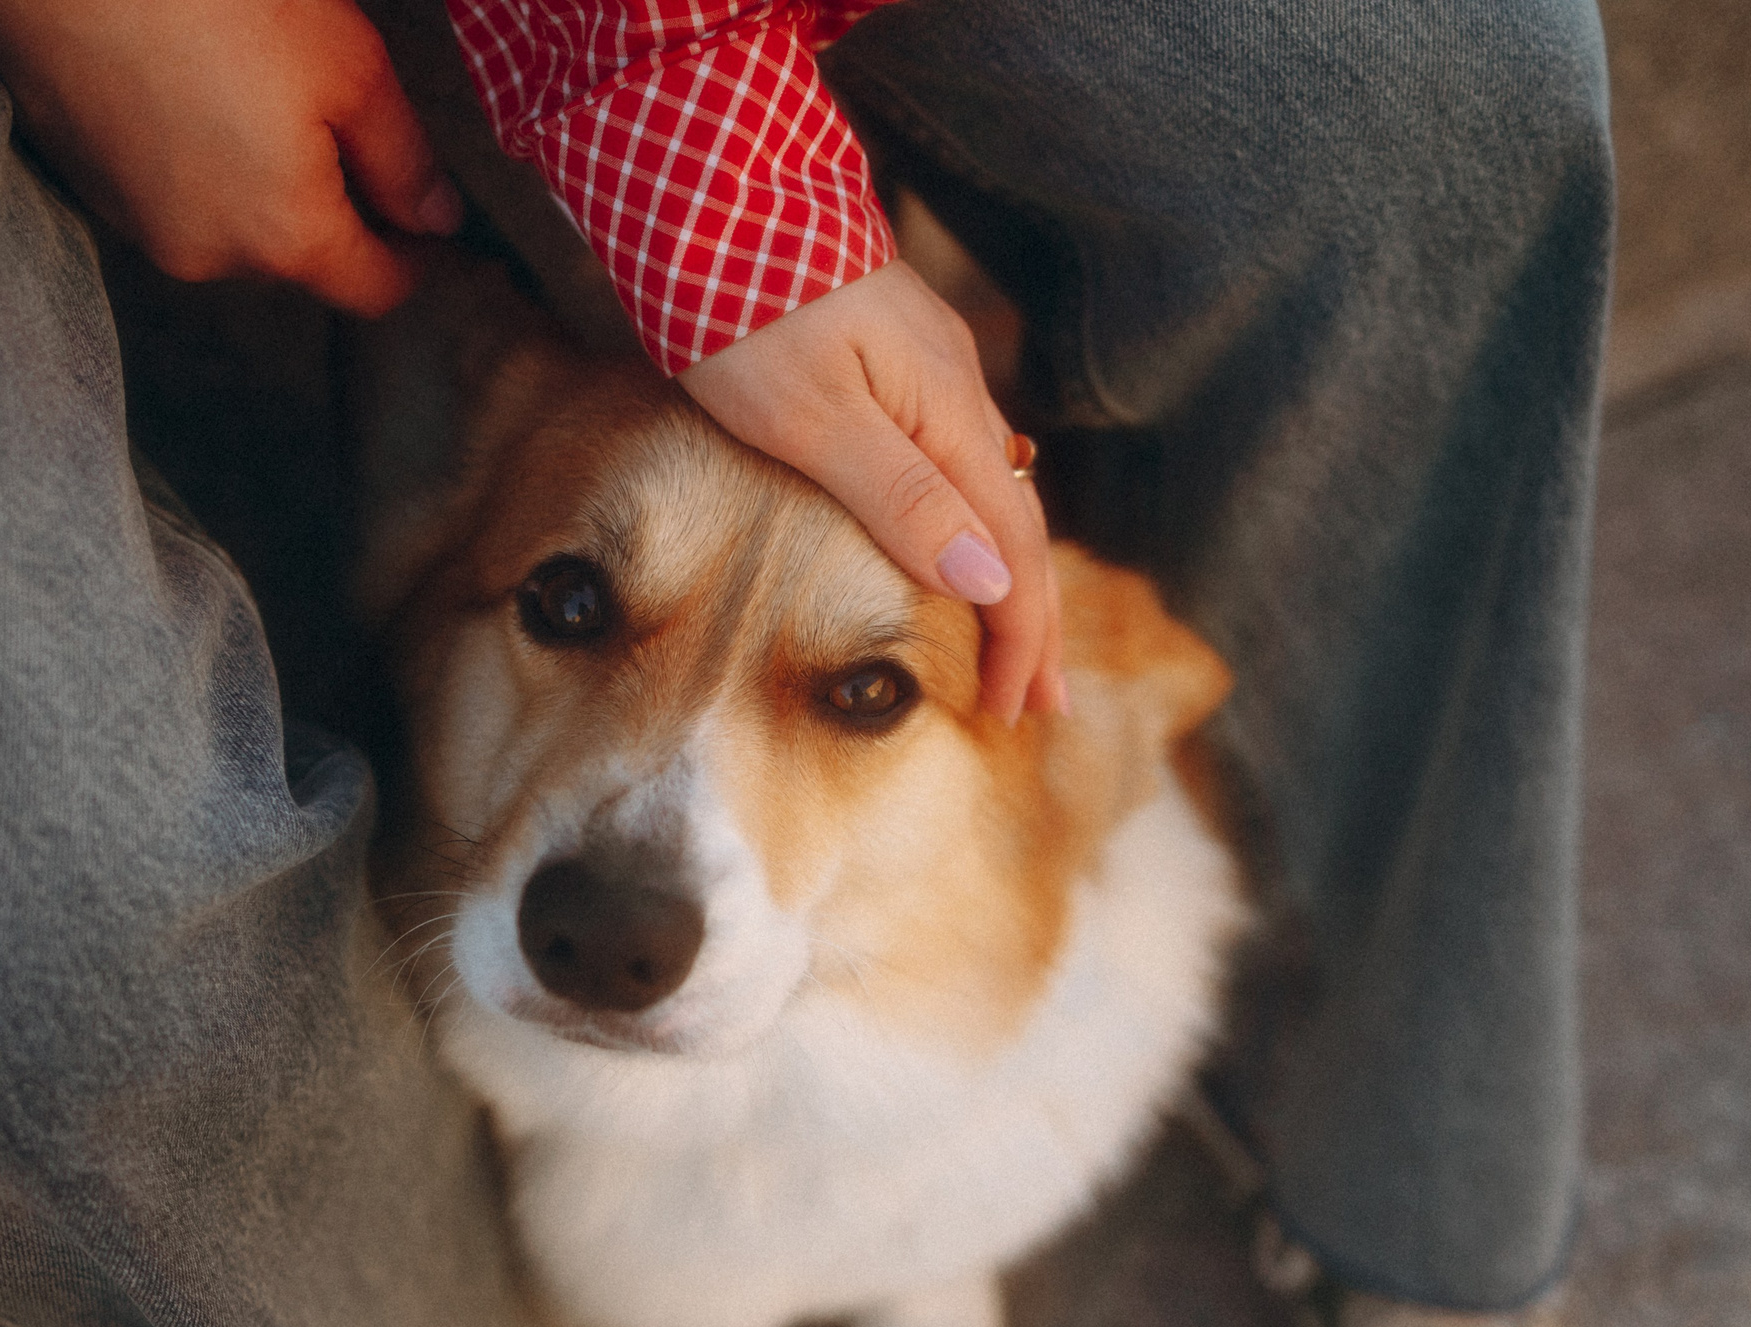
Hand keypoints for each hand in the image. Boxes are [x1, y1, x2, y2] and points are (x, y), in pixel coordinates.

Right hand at [0, 0, 459, 316]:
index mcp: (285, 238)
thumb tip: (438, 218)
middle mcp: (207, 257)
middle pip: (298, 254)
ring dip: (256, 176)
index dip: (415, 261)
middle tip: (338, 119)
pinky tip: (191, 82)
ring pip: (229, 221)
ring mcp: (135, 226)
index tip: (436, 231)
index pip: (374, 289)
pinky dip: (193, 153)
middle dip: (329, 203)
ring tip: (254, 87)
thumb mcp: (350, 68)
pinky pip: (167, 187)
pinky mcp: (83, 183)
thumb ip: (403, 158)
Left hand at [678, 263, 1062, 722]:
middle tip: (1041, 705)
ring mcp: (927, 373)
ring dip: (1006, 579)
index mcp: (947, 418)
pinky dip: (972, 527)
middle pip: (1015, 531)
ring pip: (990, 497)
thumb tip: (989, 584)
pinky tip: (959, 545)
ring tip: (1013, 643)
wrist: (709, 192)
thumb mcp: (815, 419)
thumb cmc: (743, 307)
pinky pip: (957, 464)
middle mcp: (954, 395)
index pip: (1012, 555)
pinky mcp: (891, 357)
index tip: (1014, 711)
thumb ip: (903, 500)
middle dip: (1031, 623)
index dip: (1019, 638)